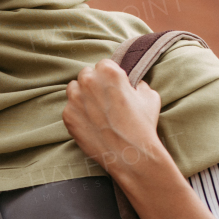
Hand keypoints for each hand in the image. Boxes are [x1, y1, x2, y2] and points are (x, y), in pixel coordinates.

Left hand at [62, 59, 165, 175]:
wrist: (131, 154)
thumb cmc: (143, 125)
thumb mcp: (150, 97)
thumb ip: (139, 85)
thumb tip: (136, 84)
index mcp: (109, 72)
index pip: (103, 64)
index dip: (109, 76)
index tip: (113, 86)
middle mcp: (88, 81)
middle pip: (86, 74)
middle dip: (94, 84)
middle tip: (104, 99)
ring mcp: (75, 99)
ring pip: (73, 89)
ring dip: (82, 95)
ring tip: (96, 110)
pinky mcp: (67, 116)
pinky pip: (70, 108)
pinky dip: (78, 113)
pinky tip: (91, 123)